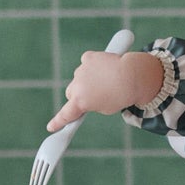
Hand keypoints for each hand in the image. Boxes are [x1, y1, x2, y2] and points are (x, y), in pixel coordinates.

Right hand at [48, 50, 162, 130]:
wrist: (133, 76)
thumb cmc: (122, 96)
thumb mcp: (106, 108)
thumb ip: (91, 103)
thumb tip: (87, 93)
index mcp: (81, 102)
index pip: (65, 115)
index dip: (58, 122)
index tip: (51, 127)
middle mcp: (77, 86)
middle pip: (70, 93)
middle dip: (78, 95)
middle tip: (94, 96)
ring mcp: (81, 70)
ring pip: (79, 77)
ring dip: (88, 80)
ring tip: (107, 81)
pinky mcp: (88, 58)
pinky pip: (87, 63)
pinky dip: (93, 65)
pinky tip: (105, 67)